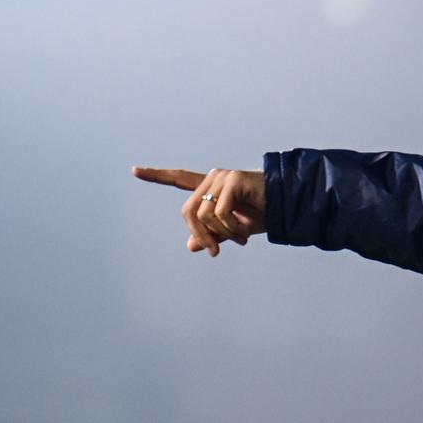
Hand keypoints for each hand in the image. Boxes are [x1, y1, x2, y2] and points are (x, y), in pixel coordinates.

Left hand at [132, 165, 266, 256]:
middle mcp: (213, 178)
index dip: (156, 176)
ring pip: (203, 214)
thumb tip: (190, 246)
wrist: (287, 206)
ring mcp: (222, 177)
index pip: (179, 179)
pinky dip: (231, 228)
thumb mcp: (234, 230)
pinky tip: (245, 233)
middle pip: (188, 211)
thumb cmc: (264, 215)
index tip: (134, 170)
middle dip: (200, 235)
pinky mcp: (232, 181)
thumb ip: (212, 234)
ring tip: (241, 241)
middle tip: (215, 252)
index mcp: (210, 187)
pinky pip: (219, 212)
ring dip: (221, 234)